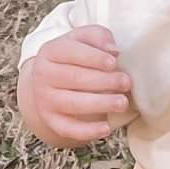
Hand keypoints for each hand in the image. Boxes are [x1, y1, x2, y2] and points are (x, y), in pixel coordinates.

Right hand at [20, 26, 133, 147]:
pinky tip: (106, 129)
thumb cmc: (75, 56)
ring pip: (72, 103)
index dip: (93, 57)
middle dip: (103, 81)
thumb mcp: (83, 39)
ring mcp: (45, 99)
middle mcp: (43, 75)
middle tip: (126, 82)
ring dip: (100, 104)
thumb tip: (112, 50)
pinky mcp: (51, 120)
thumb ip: (98, 37)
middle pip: (74, 78)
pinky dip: (87, 131)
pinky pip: (68, 128)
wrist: (50, 82)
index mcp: (50, 51)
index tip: (114, 62)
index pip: (70, 52)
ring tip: (123, 103)